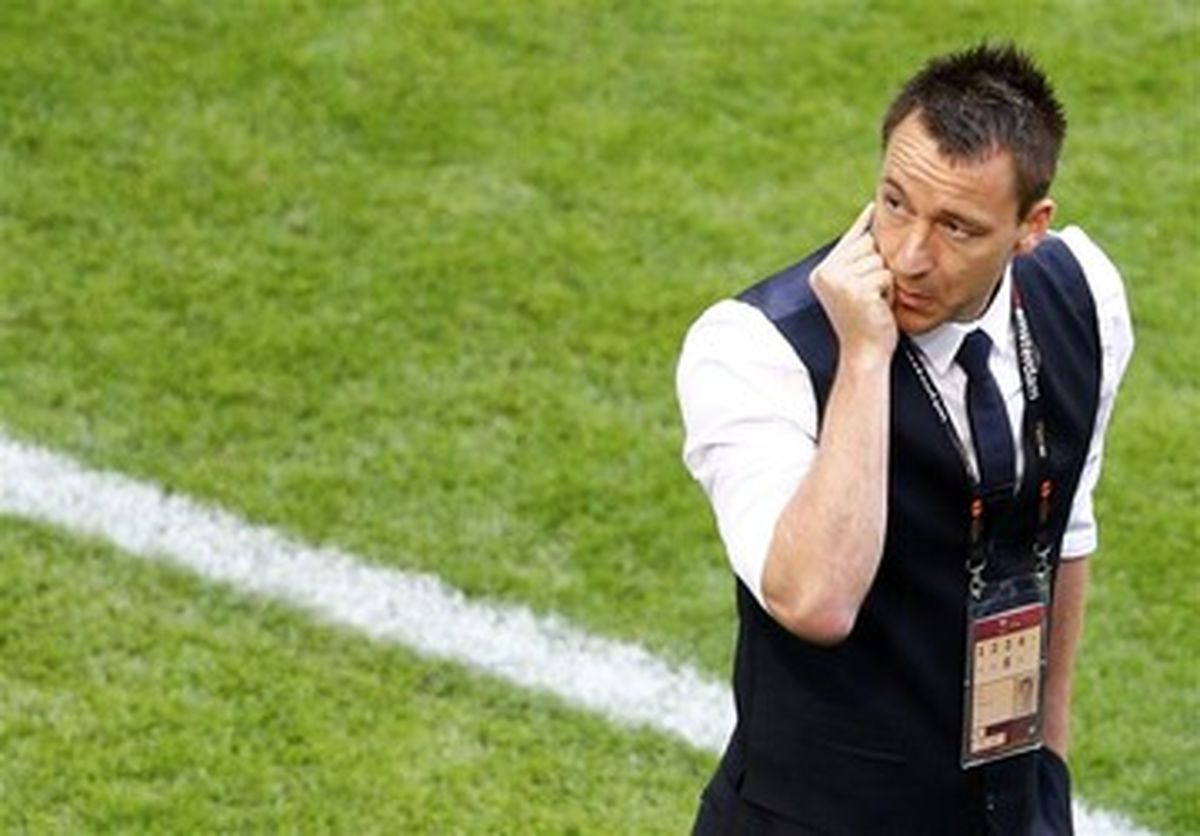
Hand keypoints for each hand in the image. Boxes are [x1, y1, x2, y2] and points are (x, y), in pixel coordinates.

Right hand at [810, 203, 897, 365]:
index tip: (872, 206)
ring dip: (885, 280)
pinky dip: (888, 291)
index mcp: (822, 271)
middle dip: (878, 265)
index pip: (851, 238)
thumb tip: (868, 219)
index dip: (864, 223)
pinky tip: (878, 306)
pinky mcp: (856, 289)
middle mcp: (826, 273)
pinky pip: (885, 275)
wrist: (864, 352)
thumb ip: (856, 258)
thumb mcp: (855, 285)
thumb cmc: (865, 321)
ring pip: (879, 260)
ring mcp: (840, 280)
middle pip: (869, 245)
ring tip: (875, 301)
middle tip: (872, 293)